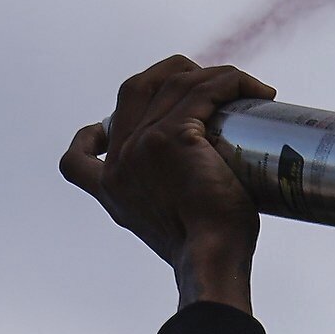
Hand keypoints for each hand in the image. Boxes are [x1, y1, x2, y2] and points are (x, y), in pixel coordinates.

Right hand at [60, 54, 276, 311]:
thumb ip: (167, 207)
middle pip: (135, 88)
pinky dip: (232, 82)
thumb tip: (202, 192)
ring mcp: (143, 145)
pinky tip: (256, 91)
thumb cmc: (208, 252)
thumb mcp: (169, 230)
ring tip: (245, 87)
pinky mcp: (174, 137)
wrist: (211, 260)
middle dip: (171, 73)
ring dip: (213, 75)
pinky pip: (205, 91)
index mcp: (111, 189)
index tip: (119, 132)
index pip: (78, 158)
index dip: (92, 136)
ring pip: (175, 83)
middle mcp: (120, 161)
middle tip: (208, 83)